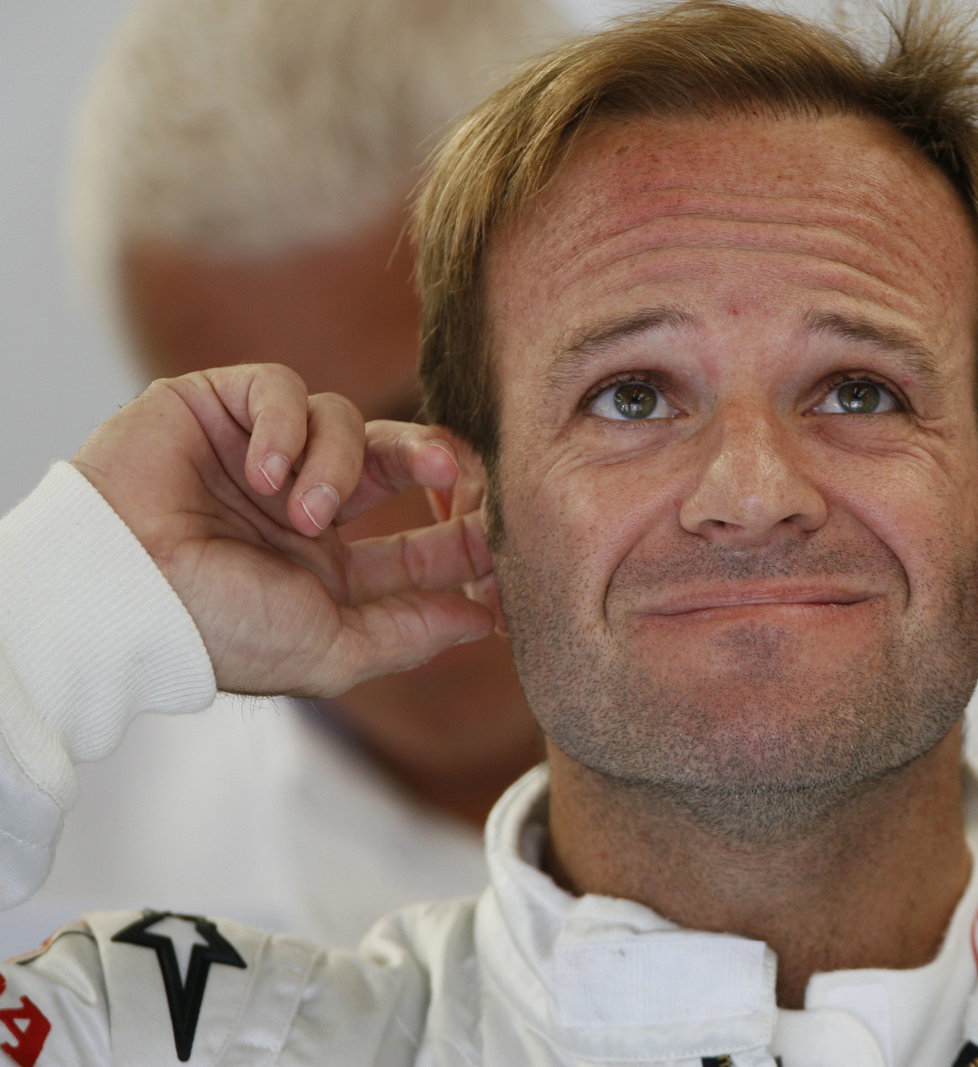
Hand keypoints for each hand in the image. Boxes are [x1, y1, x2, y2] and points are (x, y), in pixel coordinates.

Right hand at [71, 364, 495, 696]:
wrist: (122, 590)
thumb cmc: (218, 629)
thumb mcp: (332, 649)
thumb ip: (411, 633)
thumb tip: (482, 618)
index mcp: (328, 571)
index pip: (419, 544)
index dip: (466, 535)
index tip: (500, 534)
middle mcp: (301, 508)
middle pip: (401, 462)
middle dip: (438, 464)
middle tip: (458, 471)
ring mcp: (262, 456)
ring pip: (346, 420)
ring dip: (337, 464)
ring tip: (301, 512)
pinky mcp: (220, 407)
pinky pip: (283, 387)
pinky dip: (285, 428)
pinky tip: (261, 472)